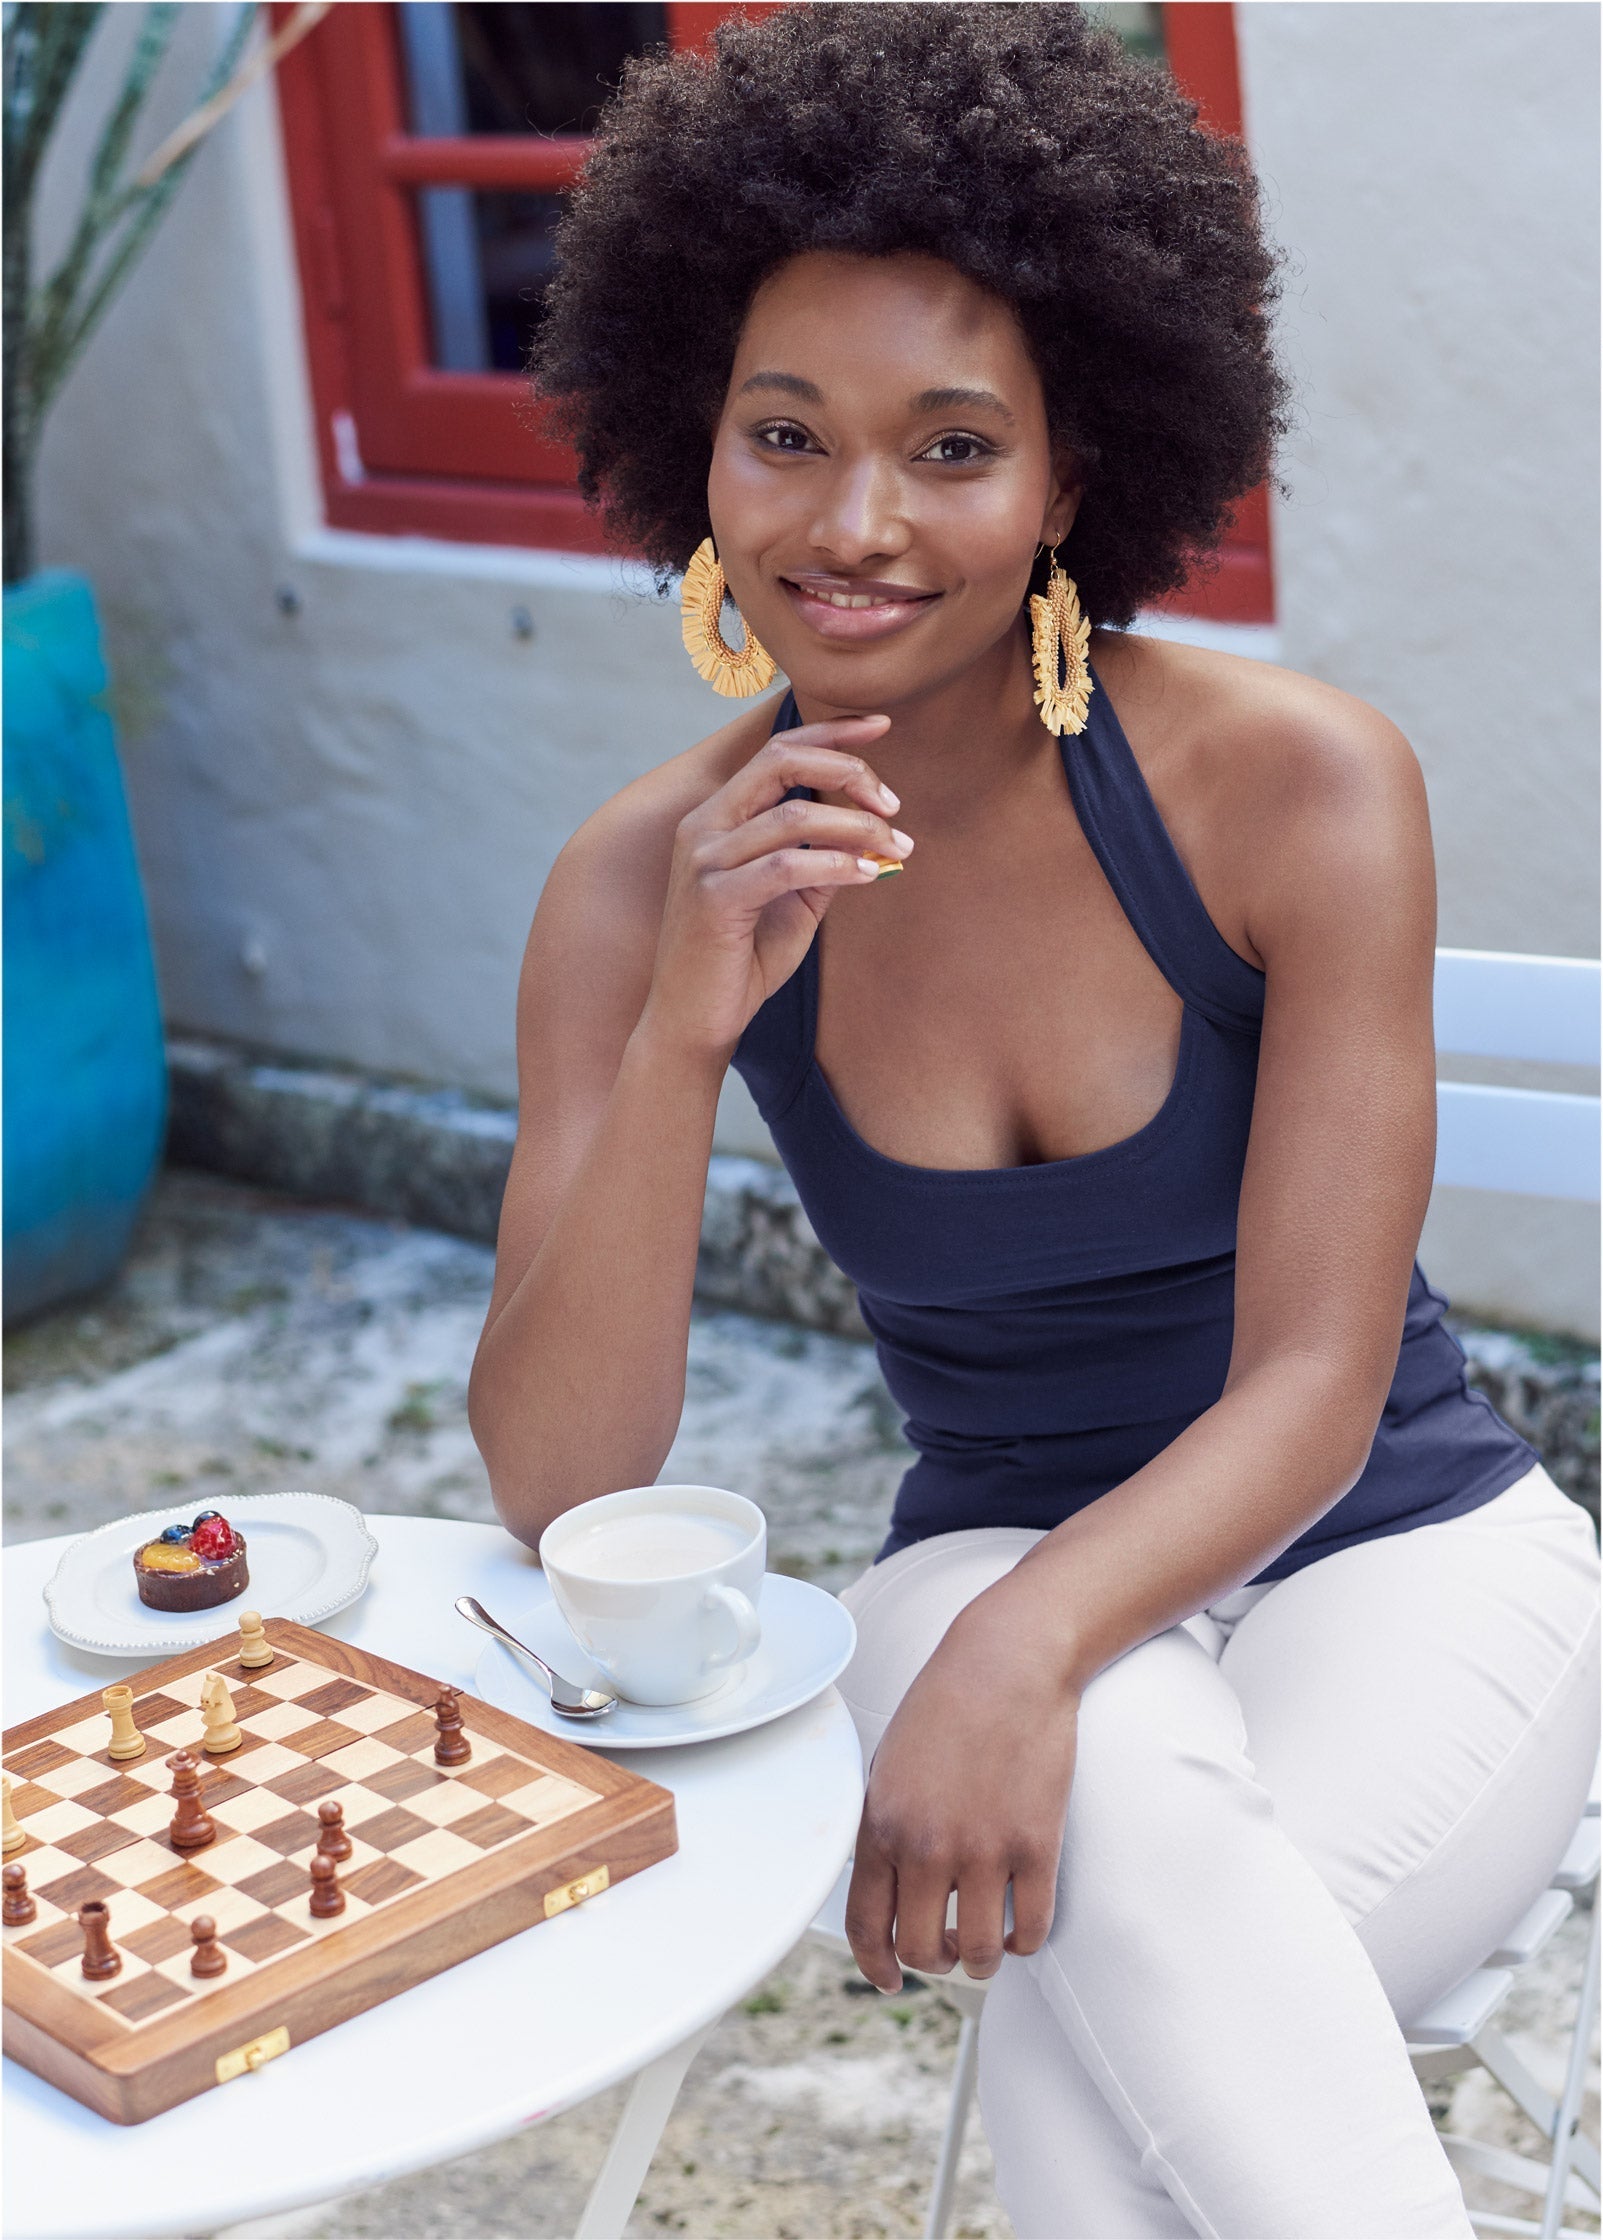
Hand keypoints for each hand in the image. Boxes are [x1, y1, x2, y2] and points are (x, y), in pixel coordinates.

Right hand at [639, 714, 911, 1060]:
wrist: (693, 1022)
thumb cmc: (742, 961)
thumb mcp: (794, 900)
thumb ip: (824, 858)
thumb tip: (876, 831)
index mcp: (717, 817)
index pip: (777, 751)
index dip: (832, 731)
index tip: (882, 723)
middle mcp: (703, 827)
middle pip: (782, 761)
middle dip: (848, 770)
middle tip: (894, 803)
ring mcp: (703, 860)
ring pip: (794, 815)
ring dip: (857, 827)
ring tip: (896, 847)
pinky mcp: (714, 898)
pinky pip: (787, 865)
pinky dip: (837, 863)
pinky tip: (868, 873)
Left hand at [844, 1587, 1079, 1991]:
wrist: (1008, 1662)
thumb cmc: (949, 1704)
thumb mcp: (891, 1764)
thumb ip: (886, 1826)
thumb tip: (890, 1887)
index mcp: (881, 1824)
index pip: (865, 1925)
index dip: (875, 1965)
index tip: (889, 1980)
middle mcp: (926, 1846)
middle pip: (923, 1951)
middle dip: (936, 1961)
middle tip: (950, 1948)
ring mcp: (983, 1849)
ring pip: (980, 1954)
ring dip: (983, 1960)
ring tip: (987, 1942)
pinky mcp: (1036, 1845)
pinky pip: (1031, 1930)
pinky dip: (1026, 1942)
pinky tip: (1022, 1926)